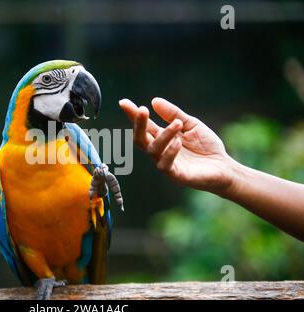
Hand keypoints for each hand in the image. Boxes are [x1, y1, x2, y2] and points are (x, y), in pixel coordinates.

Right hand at [119, 97, 237, 194]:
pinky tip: (179, 142)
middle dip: (138, 124)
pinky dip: (170, 152)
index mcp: (162, 137)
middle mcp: (160, 150)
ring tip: (177, 124)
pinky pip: (164, 165)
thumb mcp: (191, 124)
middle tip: (142, 110)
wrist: (224, 167)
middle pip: (140, 138)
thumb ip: (173, 114)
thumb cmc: (206, 146)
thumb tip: (154, 101)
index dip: (133, 115)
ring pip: (153, 150)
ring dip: (164, 135)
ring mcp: (165, 163)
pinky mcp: (175, 175)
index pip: (144, 126)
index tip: (123, 103)